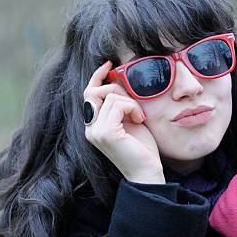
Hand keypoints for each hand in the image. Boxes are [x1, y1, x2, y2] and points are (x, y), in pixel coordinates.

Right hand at [83, 61, 164, 183]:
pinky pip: (118, 104)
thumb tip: (118, 78)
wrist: (147, 171)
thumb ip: (121, 103)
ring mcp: (95, 131)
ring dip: (130, 102)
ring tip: (140, 117)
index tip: (110, 64)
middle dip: (118, 90)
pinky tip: (140, 120)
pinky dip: (132, 108)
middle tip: (136, 106)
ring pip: (110, 96)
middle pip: (95, 91)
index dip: (97, 76)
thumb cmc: (142, 148)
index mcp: (93, 125)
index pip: (88, 93)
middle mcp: (89, 128)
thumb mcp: (130, 119)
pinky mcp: (105, 133)